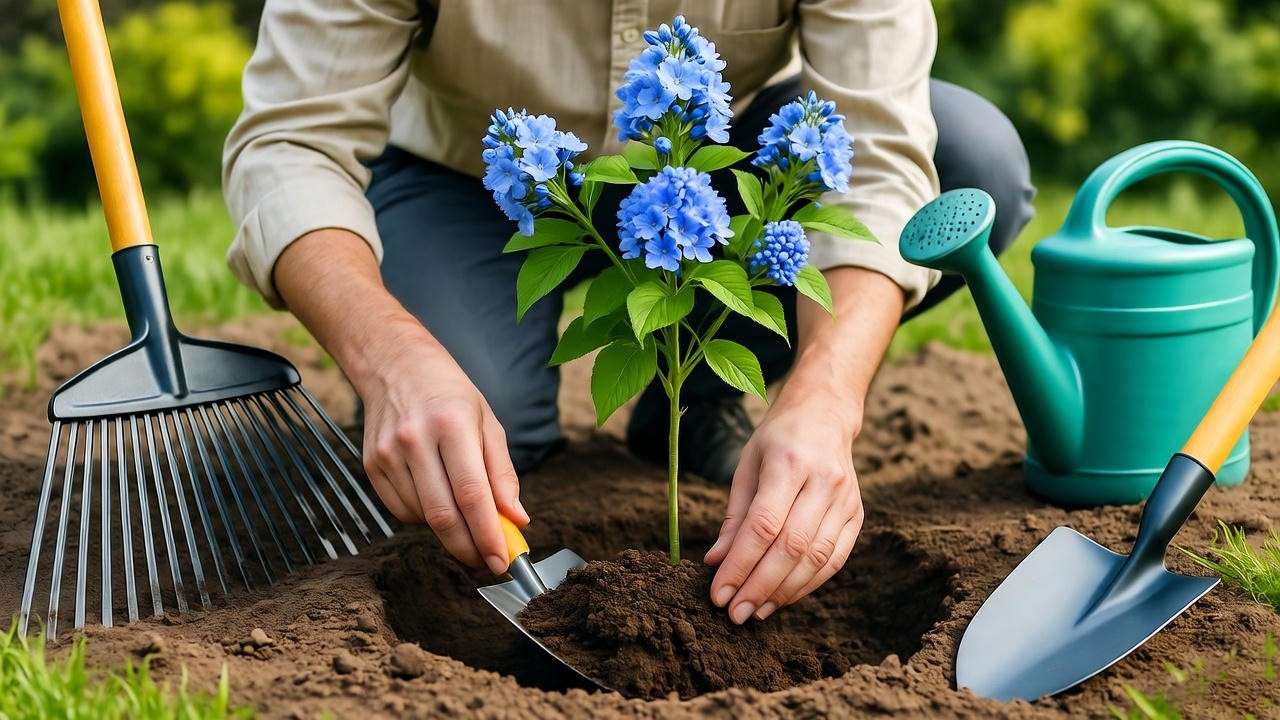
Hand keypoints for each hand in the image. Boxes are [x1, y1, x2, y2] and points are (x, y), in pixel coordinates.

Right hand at [274, 229, 528, 576]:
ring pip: (422, 517)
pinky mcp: (371, 465)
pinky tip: (435, 496)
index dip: (487, 535)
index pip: (472, 494)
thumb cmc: (450, 393)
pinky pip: (401, 511)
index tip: (502, 561)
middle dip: (468, 548)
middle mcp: (416, 439)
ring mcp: (388, 454)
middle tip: (488, 563)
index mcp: (453, 424)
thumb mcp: (487, 423)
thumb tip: (517, 520)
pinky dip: (423, 517)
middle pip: (443, 514)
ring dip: (448, 530)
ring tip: (464, 516)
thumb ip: (503, 474)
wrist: (394, 365)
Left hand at [703, 390, 863, 623]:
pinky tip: (782, 598)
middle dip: (760, 586)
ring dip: (783, 592)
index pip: (764, 525)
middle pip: (792, 546)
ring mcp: (846, 499)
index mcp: (790, 461)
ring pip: (816, 558)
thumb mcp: (746, 466)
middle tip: (735, 613)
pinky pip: (834, 559)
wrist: (824, 414)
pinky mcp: (857, 514)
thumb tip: (716, 563)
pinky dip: (808, 585)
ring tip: (755, 611)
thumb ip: (734, 517)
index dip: (740, 564)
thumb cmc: (777, 439)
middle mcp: (824, 481)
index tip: (718, 593)